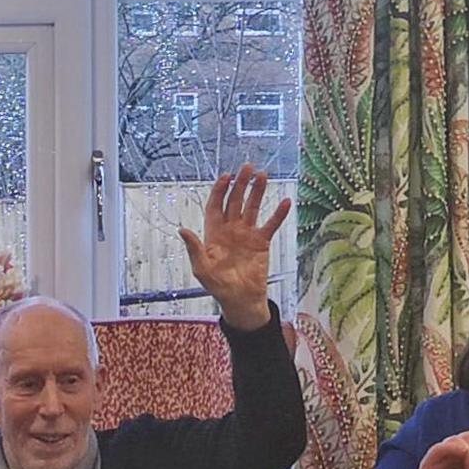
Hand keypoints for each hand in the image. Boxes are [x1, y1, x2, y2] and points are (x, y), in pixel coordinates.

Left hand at [178, 164, 290, 331]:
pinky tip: (286, 201)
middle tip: (247, 167)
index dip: (220, 190)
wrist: (241, 300)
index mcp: (214, 233)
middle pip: (235, 201)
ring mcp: (247, 234)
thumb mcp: (202, 269)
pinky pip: (271, 224)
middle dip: (240, 184)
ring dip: (258, 192)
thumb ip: (195, 248)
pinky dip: (278, 214)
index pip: (216, 205)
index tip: (226, 176)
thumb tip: (183, 230)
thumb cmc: (218, 287)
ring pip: (253, 207)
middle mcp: (231, 229)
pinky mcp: (262, 242)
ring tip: (263, 176)